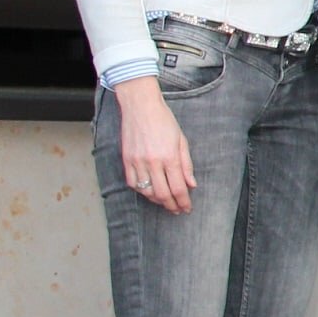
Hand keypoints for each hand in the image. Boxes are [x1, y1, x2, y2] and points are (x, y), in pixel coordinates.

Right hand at [115, 80, 195, 214]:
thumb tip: (191, 185)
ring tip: (165, 202)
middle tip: (177, 210)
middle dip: (172, 206)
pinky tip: (149, 191)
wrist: (140, 106)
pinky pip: (133, 183)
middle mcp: (153, 162)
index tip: (187, 208)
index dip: (184, 202)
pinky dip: (142, 191)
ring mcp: (137, 162)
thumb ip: (186, 164)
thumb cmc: (164, 120)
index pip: (178, 188)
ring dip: (157, 200)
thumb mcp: (181, 140)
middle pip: (163, 194)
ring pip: (147, 192)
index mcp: (170, 157)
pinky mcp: (126, 160)